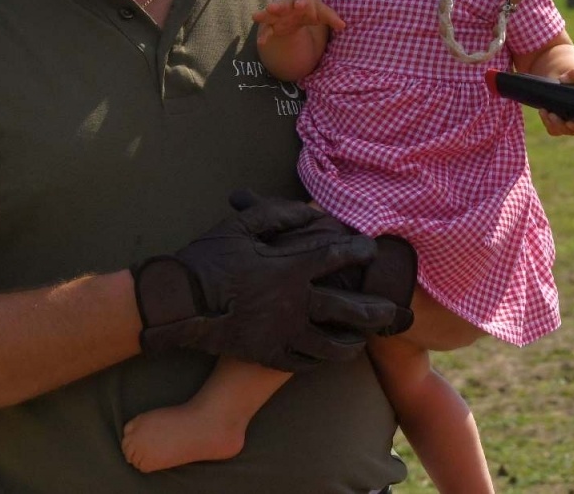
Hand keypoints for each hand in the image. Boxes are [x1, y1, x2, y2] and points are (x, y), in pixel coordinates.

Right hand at [133, 192, 405, 370]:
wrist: (180, 303)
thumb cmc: (208, 259)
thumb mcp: (241, 225)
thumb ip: (278, 214)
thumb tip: (308, 209)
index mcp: (290, 268)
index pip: (336, 257)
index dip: (358, 251)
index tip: (371, 249)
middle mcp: (295, 303)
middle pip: (348, 309)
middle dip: (375, 309)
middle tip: (393, 311)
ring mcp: (284, 334)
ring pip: (331, 345)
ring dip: (352, 342)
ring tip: (362, 341)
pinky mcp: (269, 355)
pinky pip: (304, 364)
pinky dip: (320, 361)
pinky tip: (326, 358)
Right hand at [251, 0, 344, 46]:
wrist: (295, 8)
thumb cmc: (311, 9)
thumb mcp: (321, 12)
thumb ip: (331, 18)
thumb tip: (343, 26)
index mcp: (301, 2)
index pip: (302, 2)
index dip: (302, 4)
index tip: (301, 4)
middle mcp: (287, 7)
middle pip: (282, 5)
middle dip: (278, 6)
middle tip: (272, 7)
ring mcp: (278, 16)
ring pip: (269, 15)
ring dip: (264, 15)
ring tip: (255, 16)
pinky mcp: (272, 25)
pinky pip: (267, 31)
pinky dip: (264, 36)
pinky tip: (261, 43)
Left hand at [537, 66, 573, 135]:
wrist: (566, 78)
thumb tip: (563, 79)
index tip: (569, 123)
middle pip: (570, 130)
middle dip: (560, 125)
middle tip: (552, 114)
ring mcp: (567, 123)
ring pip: (559, 130)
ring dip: (551, 122)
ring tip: (544, 110)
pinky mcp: (557, 121)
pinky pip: (551, 127)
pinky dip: (546, 120)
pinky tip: (542, 111)